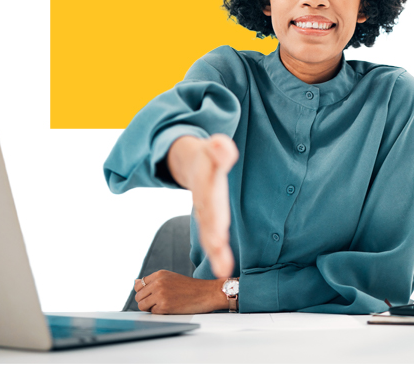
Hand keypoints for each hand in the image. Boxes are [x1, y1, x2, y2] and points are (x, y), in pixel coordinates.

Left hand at [134, 270, 226, 313]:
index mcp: (159, 274)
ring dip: (150, 308)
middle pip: (138, 296)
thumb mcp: (170, 278)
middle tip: (159, 303)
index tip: (152, 296)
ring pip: (142, 305)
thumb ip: (153, 281)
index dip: (144, 293)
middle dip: (146, 301)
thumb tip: (135, 283)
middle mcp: (158, 282)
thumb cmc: (190, 287)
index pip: (139, 285)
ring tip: (164, 305)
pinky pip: (152, 313)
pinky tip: (170, 309)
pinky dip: (159, 313)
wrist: (206, 293)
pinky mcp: (164, 306)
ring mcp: (160, 294)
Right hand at [167, 134, 238, 277]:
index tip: (219, 237)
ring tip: (223, 269)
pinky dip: (218, 254)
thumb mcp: (212, 149)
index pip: (210, 201)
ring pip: (209, 234)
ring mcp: (206, 213)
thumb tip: (221, 144)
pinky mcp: (210, 220)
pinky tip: (224, 270)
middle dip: (213, 239)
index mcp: (206, 185)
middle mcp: (204, 203)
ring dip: (216, 252)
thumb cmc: (205, 159)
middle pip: (208, 222)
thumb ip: (219, 150)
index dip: (214, 218)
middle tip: (220, 255)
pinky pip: (213, 238)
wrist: (189, 163)